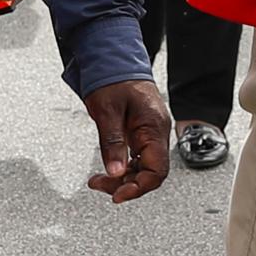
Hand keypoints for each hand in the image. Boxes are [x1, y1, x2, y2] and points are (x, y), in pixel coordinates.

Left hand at [85, 80, 170, 203]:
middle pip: (150, 173)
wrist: (114, 60)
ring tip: (99, 180)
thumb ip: (112, 143)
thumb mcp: (106, 111)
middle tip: (99, 185)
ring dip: (124, 178)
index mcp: (153, 128)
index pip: (157, 171)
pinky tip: (110, 169)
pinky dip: (124, 167)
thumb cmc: (113, 79)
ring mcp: (151, 132)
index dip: (138, 188)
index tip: (117, 195)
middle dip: (126, 185)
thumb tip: (115, 173)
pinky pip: (139, 157)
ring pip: (144, 167)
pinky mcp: (142, 132)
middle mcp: (157, 132)